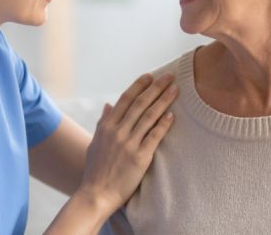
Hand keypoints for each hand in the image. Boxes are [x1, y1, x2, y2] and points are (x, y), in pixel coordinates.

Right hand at [77, 73, 177, 213]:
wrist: (96, 194)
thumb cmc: (95, 170)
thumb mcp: (95, 143)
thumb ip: (102, 123)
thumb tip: (108, 105)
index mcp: (106, 126)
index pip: (125, 99)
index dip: (139, 86)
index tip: (150, 76)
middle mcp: (118, 131)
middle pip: (141, 104)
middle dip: (156, 88)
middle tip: (170, 76)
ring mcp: (129, 144)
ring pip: (149, 116)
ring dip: (164, 101)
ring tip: (175, 90)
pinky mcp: (139, 157)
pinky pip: (154, 136)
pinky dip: (163, 124)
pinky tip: (172, 115)